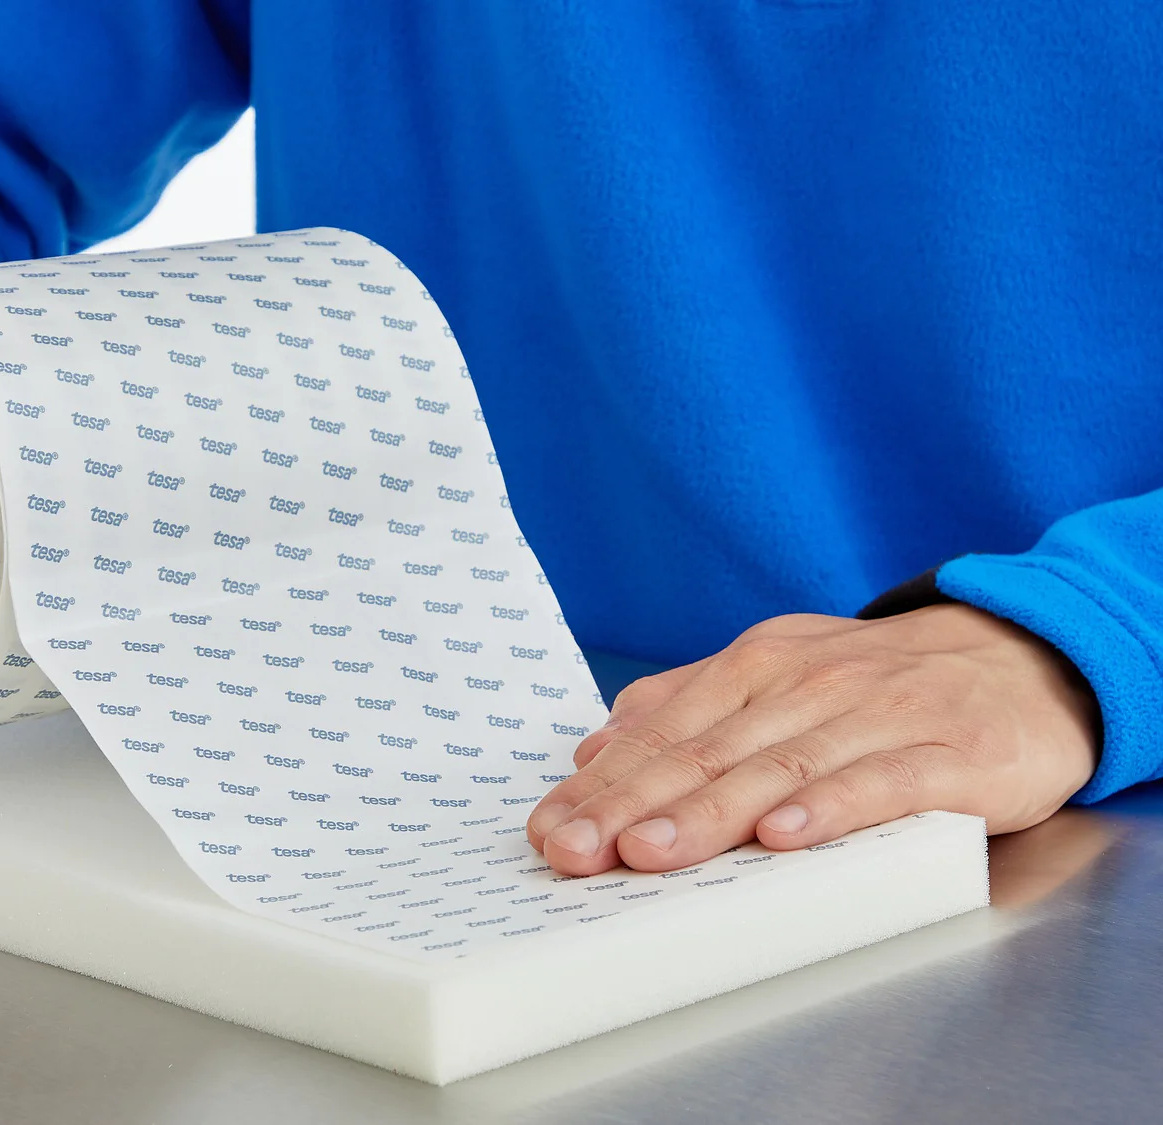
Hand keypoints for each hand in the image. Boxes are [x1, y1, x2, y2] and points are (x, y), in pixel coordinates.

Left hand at [526, 605, 1099, 876]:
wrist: (1023, 659)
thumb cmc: (882, 684)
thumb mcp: (779, 676)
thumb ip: (688, 706)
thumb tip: (596, 748)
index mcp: (756, 667)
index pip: (664, 729)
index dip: (603, 783)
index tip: (549, 827)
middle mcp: (806, 684)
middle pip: (706, 750)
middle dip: (631, 804)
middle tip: (574, 849)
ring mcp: (876, 715)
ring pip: (778, 767)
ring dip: (710, 812)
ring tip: (650, 851)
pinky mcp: (946, 753)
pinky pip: (879, 782)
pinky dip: (829, 808)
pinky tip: (784, 837)